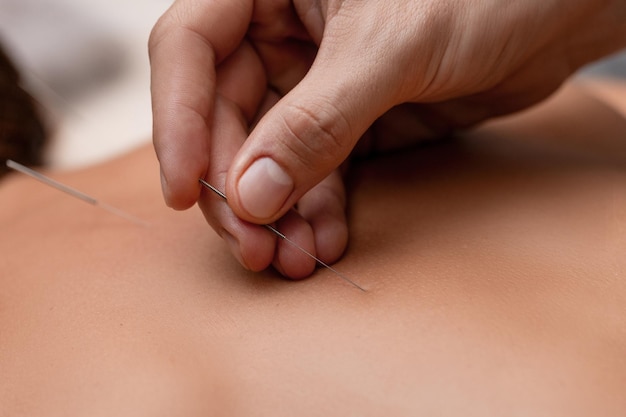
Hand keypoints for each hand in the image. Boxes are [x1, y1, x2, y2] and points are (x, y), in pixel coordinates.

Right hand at [149, 0, 625, 277]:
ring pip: (268, 156)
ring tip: (292, 259)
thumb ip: (317, 120)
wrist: (552, 14)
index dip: (177, 122)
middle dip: (237, 190)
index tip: (185, 191)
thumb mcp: (390, 48)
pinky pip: (315, 172)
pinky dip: (317, 211)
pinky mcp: (347, 119)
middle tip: (254, 246)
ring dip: (277, 214)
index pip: (188, 50)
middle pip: (226, 119)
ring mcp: (313, 81)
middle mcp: (282, 32)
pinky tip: (324, 242)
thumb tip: (254, 193)